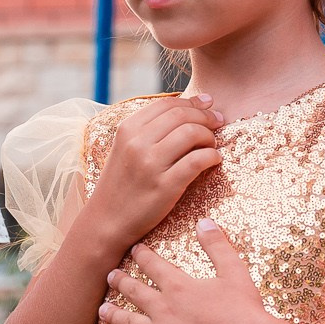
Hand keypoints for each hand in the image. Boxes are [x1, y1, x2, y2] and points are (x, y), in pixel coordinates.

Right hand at [82, 96, 224, 250]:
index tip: (208, 105)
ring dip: (209, 136)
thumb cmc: (122, 183)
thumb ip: (150, 128)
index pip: (167, 104)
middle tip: (218, 123)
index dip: (193, 102)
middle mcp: (137, 142)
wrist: (107, 221)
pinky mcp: (164, 186)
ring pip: (191, 133)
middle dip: (206, 116)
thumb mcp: (125, 148)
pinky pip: (197, 161)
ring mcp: (150, 164)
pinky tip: (214, 160)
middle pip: (182, 115)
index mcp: (127, 129)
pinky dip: (212, 156)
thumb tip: (191, 106)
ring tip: (212, 145)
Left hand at [97, 220, 272, 323]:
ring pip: (128, 322)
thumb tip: (203, 220)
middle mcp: (162, 308)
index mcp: (177, 286)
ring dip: (113, 314)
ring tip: (102, 309)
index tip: (134, 250)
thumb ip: (216, 245)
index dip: (141, 255)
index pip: (152, 265)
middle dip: (120, 281)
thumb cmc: (244, 308)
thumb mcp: (234, 270)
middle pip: (134, 291)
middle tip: (110, 276)